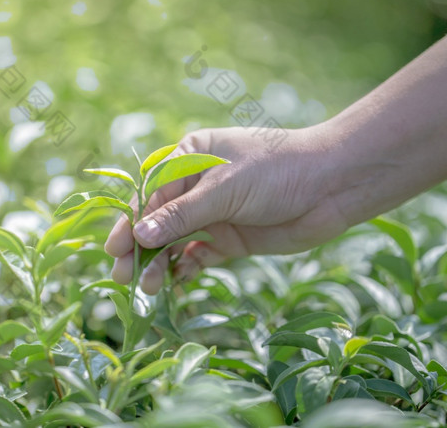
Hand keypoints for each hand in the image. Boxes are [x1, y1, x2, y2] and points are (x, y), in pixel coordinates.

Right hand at [104, 126, 348, 294]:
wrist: (332, 186)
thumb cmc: (275, 171)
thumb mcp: (224, 189)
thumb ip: (181, 215)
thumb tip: (139, 237)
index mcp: (188, 158)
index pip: (149, 194)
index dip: (130, 222)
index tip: (115, 250)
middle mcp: (195, 187)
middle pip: (158, 221)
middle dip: (140, 248)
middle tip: (122, 277)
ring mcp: (213, 214)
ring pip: (175, 242)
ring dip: (160, 263)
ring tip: (147, 287)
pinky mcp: (229, 239)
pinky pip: (198, 256)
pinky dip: (185, 269)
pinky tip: (175, 282)